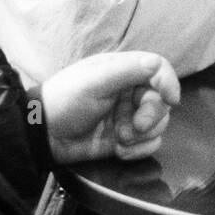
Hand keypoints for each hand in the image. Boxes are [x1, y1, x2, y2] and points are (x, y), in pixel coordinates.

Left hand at [41, 52, 179, 163]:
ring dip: (143, 135)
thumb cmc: (65, 100)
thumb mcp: (95, 82)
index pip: (158, 69)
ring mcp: (128, 116)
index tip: (171, 99)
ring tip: (120, 139)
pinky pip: (148, 144)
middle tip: (136, 126)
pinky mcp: (126, 140)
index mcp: (123, 70)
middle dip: (152, 115)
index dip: (169, 82)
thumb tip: (158, 65)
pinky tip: (119, 150)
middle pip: (161, 100)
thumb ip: (128, 71)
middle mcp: (130, 92)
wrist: (44, 135)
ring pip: (159, 124)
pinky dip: (138, 150)